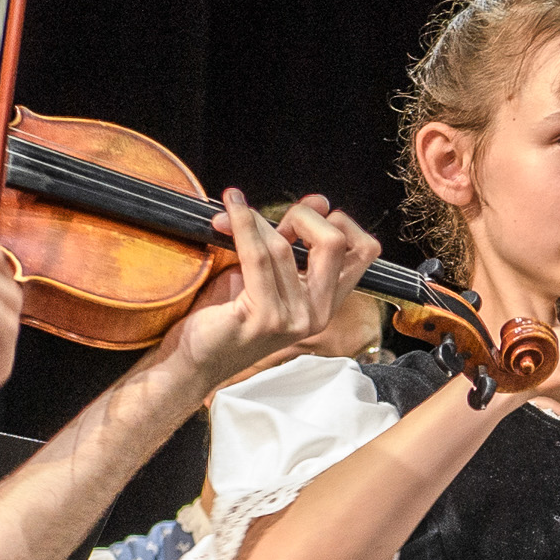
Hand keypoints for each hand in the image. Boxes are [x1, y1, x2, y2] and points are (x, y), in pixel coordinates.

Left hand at [170, 192, 378, 386]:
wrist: (195, 358)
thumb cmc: (227, 316)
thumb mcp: (269, 275)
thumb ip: (293, 242)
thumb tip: (319, 201)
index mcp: (326, 303)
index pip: (364, 252)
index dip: (338, 223)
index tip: (303, 222)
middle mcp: (317, 314)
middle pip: (333, 242)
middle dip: (302, 216)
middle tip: (273, 221)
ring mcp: (293, 319)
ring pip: (283, 246)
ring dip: (254, 220)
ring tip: (231, 213)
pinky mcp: (264, 318)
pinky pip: (257, 256)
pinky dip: (242, 224)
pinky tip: (229, 211)